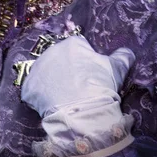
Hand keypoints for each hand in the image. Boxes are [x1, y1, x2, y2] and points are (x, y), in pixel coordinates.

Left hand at [21, 36, 135, 156]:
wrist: (82, 113)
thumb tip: (127, 52)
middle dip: (67, 70)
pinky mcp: (28, 87)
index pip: (79, 47)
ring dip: (53, 83)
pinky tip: (51, 106)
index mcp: (72, 44)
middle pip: (60, 59)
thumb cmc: (101, 87)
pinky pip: (33, 90)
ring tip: (65, 98)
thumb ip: (122, 56)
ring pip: (46, 74)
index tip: (91, 75)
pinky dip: (40, 98)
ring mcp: (38, 69)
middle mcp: (51, 51)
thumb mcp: (117, 69)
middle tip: (78, 88)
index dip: (86, 62)